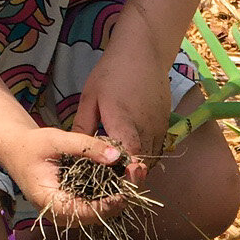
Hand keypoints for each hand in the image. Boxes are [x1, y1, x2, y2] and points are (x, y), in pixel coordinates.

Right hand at [4, 126, 126, 225]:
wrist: (17, 149)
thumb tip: (117, 156)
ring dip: (118, 197)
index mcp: (49, 202)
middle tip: (137, 175)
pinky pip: (95, 205)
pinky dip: (111, 193)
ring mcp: (66, 211)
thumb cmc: (33, 144)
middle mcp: (58, 213)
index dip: (106, 207)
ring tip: (135, 173)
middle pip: (95, 217)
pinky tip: (124, 176)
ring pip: (98, 213)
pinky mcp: (73, 204)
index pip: (82, 213)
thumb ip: (87, 147)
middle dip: (118, 201)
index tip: (125, 194)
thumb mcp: (58, 139)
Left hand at [73, 45, 171, 184]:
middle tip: (109, 187)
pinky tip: (130, 154)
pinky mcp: (165, 124)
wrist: (144, 50)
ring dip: (136, 168)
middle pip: (141, 166)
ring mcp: (159, 127)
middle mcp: (146, 129)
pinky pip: (155, 148)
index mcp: (124, 122)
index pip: (130, 159)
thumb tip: (74, 153)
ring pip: (150, 159)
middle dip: (127, 179)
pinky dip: (144, 156)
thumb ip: (82, 128)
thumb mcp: (89, 99)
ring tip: (118, 172)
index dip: (124, 177)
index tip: (112, 188)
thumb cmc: (111, 72)